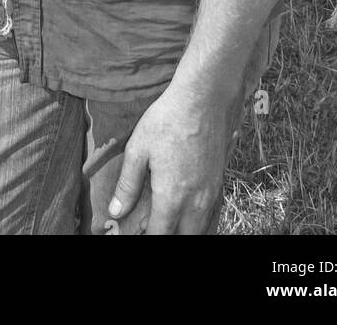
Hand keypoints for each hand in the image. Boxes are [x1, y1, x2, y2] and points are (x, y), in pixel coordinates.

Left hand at [106, 82, 235, 234]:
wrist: (204, 98)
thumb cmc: (168, 120)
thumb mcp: (138, 149)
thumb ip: (127, 184)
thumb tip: (116, 211)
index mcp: (172, 197)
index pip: (160, 235)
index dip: (147, 237)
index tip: (137, 232)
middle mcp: (196, 202)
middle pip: (184, 237)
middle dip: (168, 234)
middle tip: (151, 226)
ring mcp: (212, 193)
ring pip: (201, 229)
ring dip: (185, 230)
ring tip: (168, 220)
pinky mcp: (221, 181)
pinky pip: (213, 214)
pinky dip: (200, 220)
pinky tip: (188, 210)